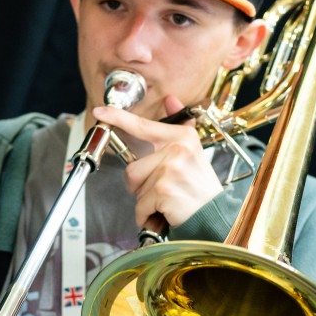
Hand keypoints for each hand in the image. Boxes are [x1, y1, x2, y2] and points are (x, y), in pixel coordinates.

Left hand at [94, 95, 221, 228]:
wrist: (216, 215)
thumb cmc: (199, 186)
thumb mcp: (194, 151)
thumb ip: (180, 125)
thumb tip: (170, 99)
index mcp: (182, 137)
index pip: (142, 125)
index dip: (117, 117)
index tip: (100, 111)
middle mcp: (177, 150)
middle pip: (132, 167)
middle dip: (140, 184)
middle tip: (162, 188)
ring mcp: (170, 169)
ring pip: (134, 185)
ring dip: (144, 199)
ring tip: (166, 199)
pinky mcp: (164, 190)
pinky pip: (140, 204)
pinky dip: (147, 213)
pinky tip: (164, 212)